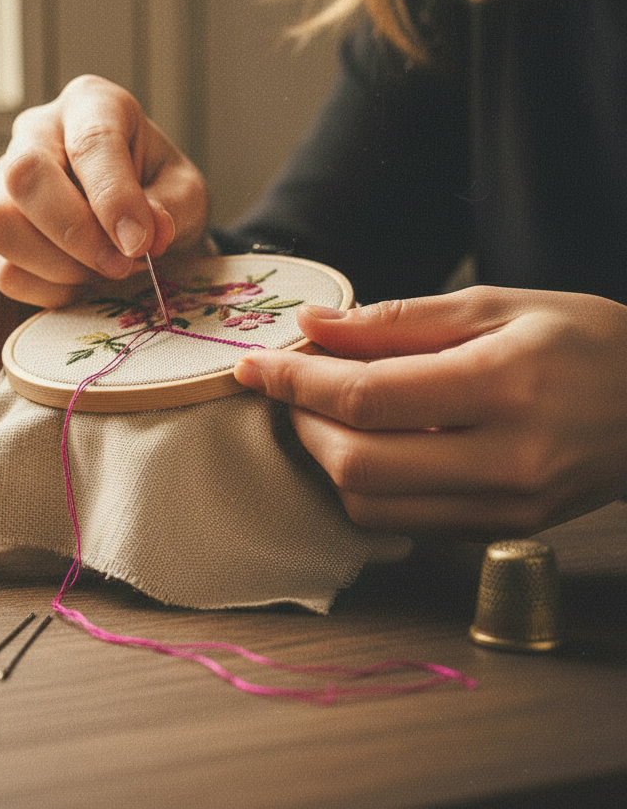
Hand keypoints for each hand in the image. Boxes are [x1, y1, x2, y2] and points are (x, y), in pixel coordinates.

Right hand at [0, 75, 208, 305]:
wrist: (137, 221)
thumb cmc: (159, 193)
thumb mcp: (185, 192)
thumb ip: (171, 208)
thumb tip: (144, 235)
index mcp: (91, 105)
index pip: (90, 142)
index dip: (114, 198)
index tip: (139, 243)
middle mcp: (35, 133)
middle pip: (24, 175)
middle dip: (75, 233)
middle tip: (120, 264)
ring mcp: (2, 182)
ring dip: (58, 265)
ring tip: (104, 271)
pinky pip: (3, 270)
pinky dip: (49, 289)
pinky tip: (82, 281)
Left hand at [234, 286, 626, 536]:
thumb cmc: (584, 339)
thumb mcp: (494, 305)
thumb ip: (395, 320)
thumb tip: (312, 326)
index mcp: (502, 384)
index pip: (364, 396)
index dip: (294, 381)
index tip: (252, 364)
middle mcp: (503, 459)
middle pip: (355, 463)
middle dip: (302, 423)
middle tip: (290, 386)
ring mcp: (506, 507)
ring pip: (370, 505)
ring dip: (326, 459)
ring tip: (325, 413)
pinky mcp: (504, 531)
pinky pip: (404, 522)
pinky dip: (366, 486)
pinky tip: (370, 444)